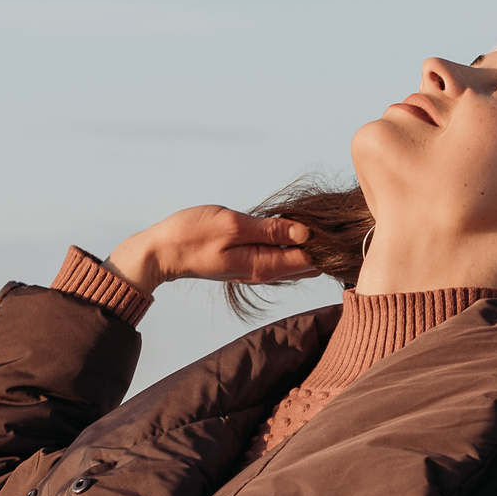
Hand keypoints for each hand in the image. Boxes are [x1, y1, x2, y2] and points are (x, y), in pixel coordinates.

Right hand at [107, 206, 318, 293]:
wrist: (162, 252)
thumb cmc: (193, 235)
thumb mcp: (233, 225)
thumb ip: (270, 230)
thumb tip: (306, 233)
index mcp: (263, 265)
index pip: (309, 260)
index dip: (325, 243)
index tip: (334, 223)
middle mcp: (263, 273)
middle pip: (305, 264)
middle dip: (321, 247)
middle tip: (333, 222)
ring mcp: (254, 269)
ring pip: (292, 261)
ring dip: (306, 246)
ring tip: (320, 225)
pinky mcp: (246, 262)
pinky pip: (278, 257)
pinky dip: (290, 245)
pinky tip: (296, 232)